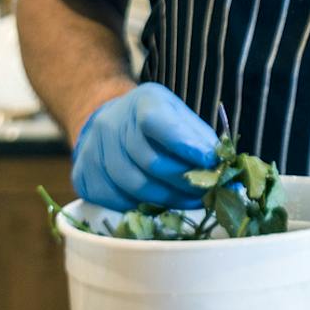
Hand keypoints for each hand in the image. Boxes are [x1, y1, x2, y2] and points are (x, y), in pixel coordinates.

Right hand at [71, 82, 215, 210]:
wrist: (110, 122)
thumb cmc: (157, 124)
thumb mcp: (181, 117)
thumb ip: (201, 140)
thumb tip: (226, 170)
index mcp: (143, 102)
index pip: (159, 123)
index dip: (187, 145)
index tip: (211, 162)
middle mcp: (112, 124)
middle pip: (152, 162)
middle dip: (186, 182)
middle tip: (209, 193)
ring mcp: (92, 151)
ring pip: (136, 187)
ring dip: (170, 200)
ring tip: (191, 201)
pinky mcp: (83, 177)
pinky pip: (117, 201)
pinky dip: (144, 207)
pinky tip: (161, 203)